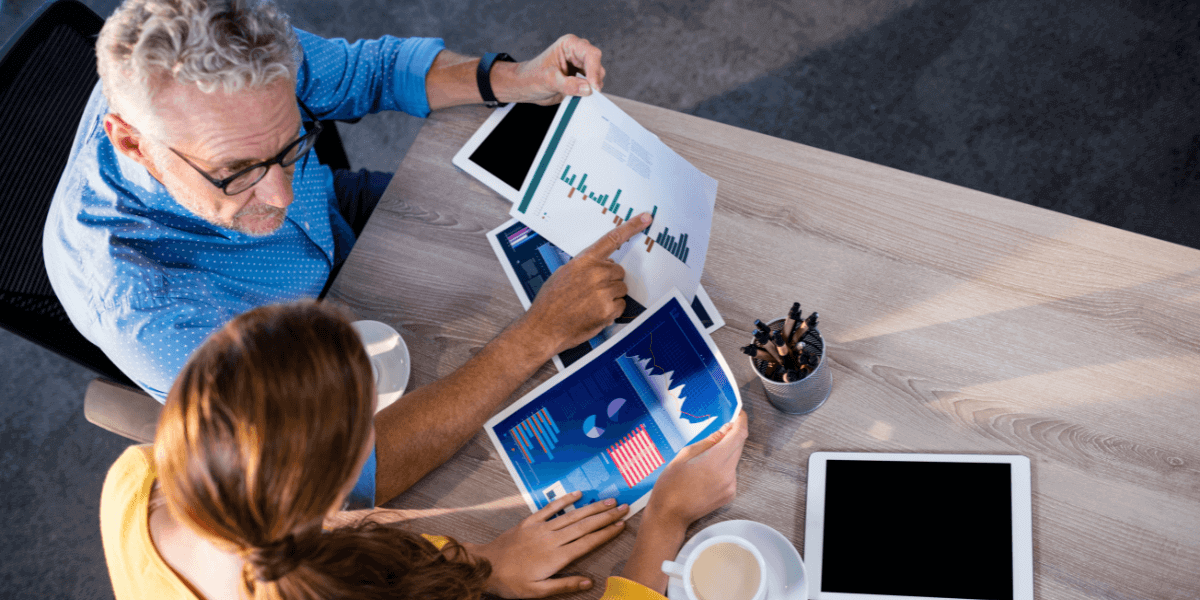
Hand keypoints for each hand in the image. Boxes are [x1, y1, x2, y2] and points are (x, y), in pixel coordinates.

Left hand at [467, 490, 627, 597]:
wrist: (485, 566)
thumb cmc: (511, 582)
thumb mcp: (537, 592)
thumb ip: (564, 586)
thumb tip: (589, 582)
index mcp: (556, 557)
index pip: (587, 543)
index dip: (606, 534)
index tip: (622, 526)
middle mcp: (551, 539)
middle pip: (584, 525)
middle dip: (606, 517)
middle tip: (624, 508)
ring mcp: (541, 528)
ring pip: (572, 515)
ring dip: (592, 507)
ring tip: (609, 501)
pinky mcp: (530, 521)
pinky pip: (550, 508)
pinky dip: (565, 500)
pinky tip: (578, 494)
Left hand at [496, 34, 605, 104]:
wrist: (525, 87)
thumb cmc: (532, 77)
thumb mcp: (549, 80)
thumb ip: (568, 85)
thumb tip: (588, 89)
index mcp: (569, 45)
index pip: (590, 54)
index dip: (594, 70)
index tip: (593, 87)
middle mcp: (577, 53)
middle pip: (596, 64)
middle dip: (594, 79)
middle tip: (590, 94)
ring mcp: (579, 66)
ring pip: (597, 75)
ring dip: (592, 87)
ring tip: (580, 96)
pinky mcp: (580, 78)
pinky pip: (591, 85)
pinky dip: (589, 92)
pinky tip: (580, 97)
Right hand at [520, 212, 651, 354]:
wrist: (543, 327)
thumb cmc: (550, 302)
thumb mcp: (563, 274)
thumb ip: (585, 266)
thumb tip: (602, 265)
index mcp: (584, 261)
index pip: (611, 239)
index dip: (631, 227)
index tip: (646, 218)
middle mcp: (595, 273)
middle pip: (619, 271)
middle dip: (610, 280)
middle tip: (593, 291)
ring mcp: (603, 292)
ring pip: (622, 288)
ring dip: (611, 295)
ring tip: (591, 303)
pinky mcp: (608, 310)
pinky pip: (621, 305)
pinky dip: (612, 310)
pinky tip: (595, 313)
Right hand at [646, 410, 748, 530]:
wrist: (670, 515)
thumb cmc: (671, 485)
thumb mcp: (684, 456)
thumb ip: (708, 442)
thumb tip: (725, 430)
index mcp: (715, 461)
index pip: (738, 436)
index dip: (741, 422)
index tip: (740, 414)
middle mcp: (728, 474)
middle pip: (738, 447)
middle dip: (732, 436)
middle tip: (721, 430)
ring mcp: (730, 486)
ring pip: (734, 460)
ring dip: (725, 453)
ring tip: (704, 459)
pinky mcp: (730, 495)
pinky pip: (731, 473)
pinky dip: (723, 467)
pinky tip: (705, 473)